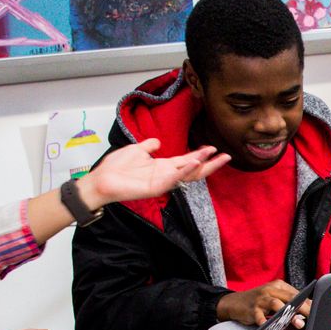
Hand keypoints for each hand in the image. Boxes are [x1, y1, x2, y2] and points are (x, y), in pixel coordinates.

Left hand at [81, 138, 227, 206]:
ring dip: (203, 166)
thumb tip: (158, 141)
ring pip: (188, 175)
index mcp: (164, 166)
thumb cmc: (117, 167)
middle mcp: (167, 175)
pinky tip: (194, 162)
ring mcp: (163, 182)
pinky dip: (184, 170)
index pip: (188, 160)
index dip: (202, 154)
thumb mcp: (136, 150)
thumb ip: (149, 146)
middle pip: (195, 170)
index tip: (215, 148)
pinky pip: (173, 179)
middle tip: (227, 156)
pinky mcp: (156, 188)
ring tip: (216, 157)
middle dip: (211, 163)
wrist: (102, 180)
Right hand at [216, 282, 308, 327]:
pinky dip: (266, 322)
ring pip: (276, 304)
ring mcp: (260, 299)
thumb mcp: (274, 297)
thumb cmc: (258, 301)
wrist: (233, 303)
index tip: (318, 311)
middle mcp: (270, 290)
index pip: (297, 294)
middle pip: (290, 298)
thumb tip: (310, 308)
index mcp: (278, 286)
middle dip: (302, 307)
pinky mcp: (251, 309)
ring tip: (298, 323)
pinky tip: (272, 327)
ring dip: (288, 314)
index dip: (308, 303)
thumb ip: (290, 301)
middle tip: (312, 316)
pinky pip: (260, 317)